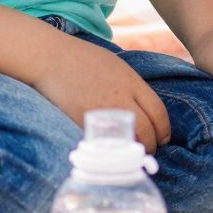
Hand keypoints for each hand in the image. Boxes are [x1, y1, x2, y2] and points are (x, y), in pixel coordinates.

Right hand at [34, 33, 171, 153]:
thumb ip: (132, 87)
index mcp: (131, 82)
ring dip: (132, 151)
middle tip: (147, 150)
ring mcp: (102, 113)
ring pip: (127, 142)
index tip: (162, 138)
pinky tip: (110, 152)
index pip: (159, 113)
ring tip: (129, 154)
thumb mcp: (116, 66)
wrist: (49, 59)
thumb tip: (144, 110)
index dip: (164, 131)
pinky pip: (105, 144)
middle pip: (147, 131)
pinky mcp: (83, 124)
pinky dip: (111, 151)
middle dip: (151, 145)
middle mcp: (120, 99)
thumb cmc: (82, 59)